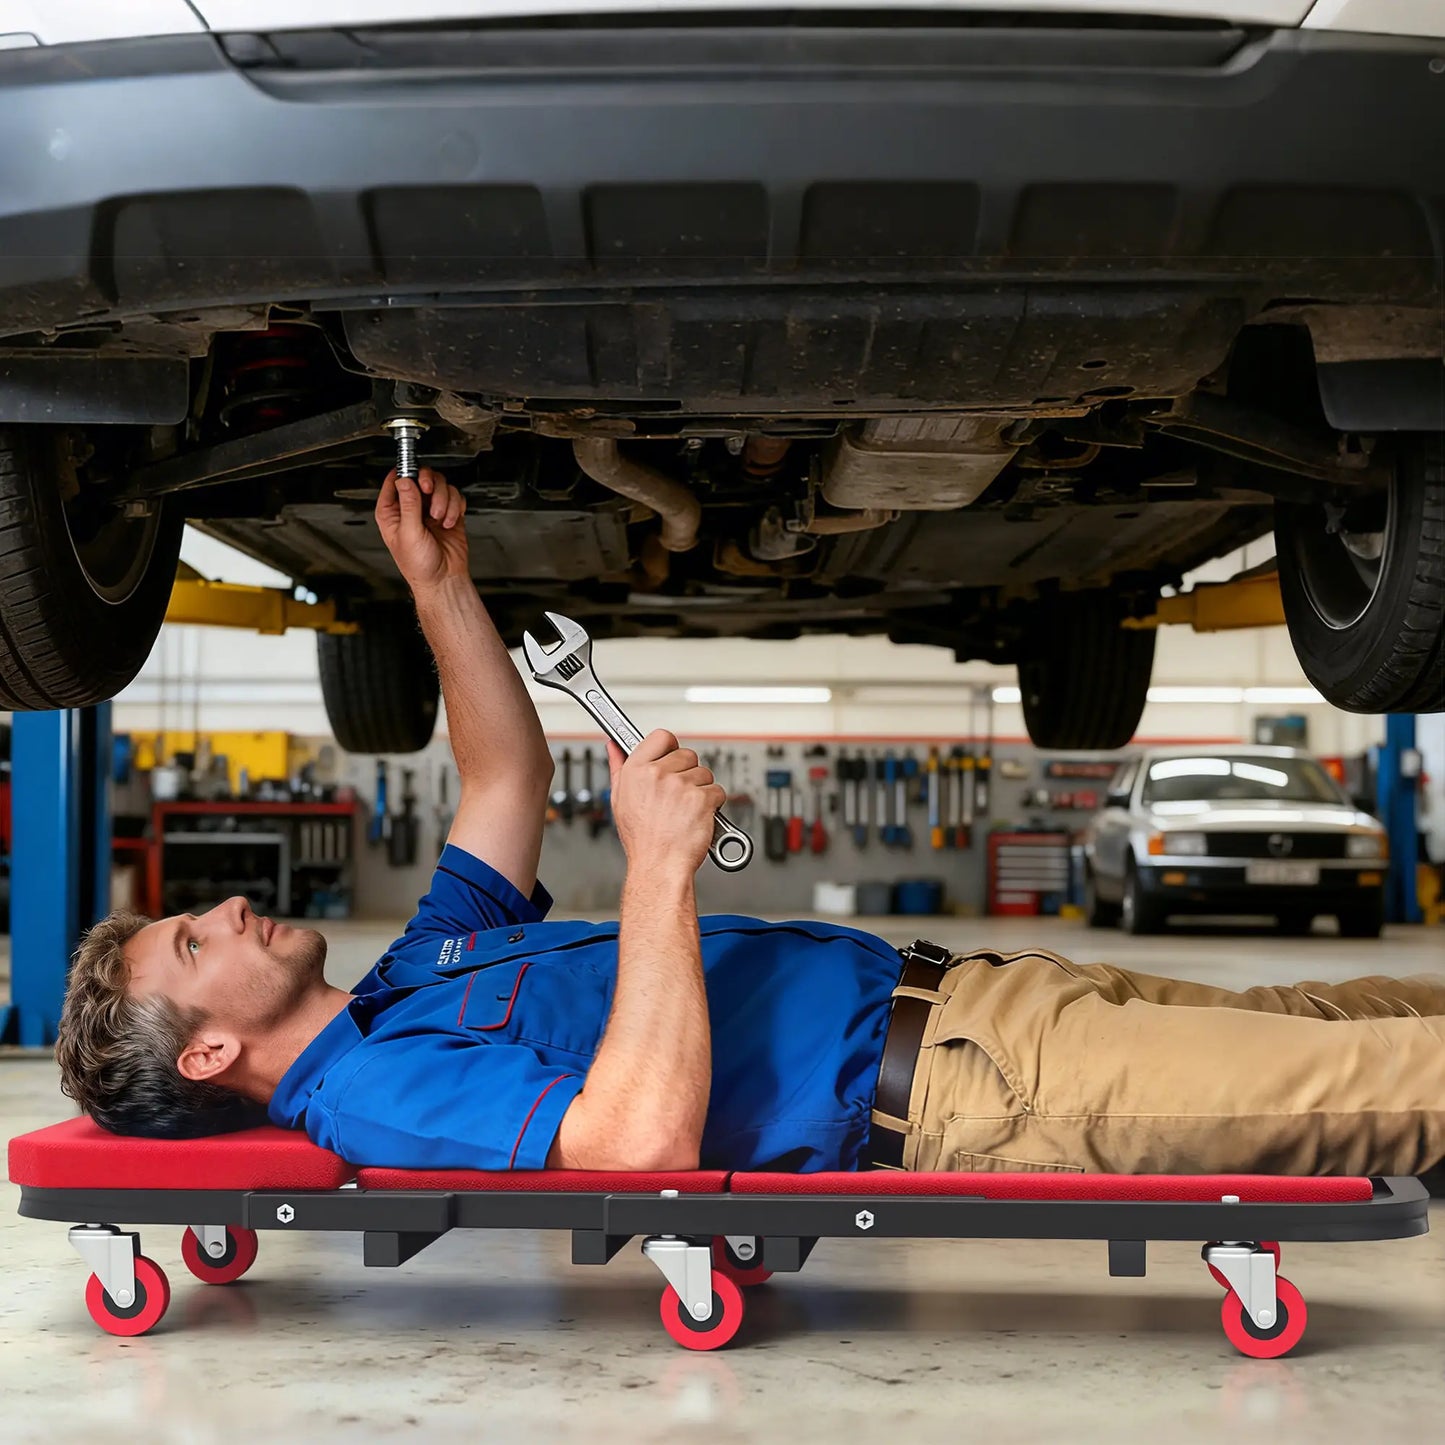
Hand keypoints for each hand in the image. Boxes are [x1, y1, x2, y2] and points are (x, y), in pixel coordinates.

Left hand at [375, 467, 468, 590]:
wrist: (443, 579)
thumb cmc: (419, 566)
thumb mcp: (409, 533)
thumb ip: (408, 505)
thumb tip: (404, 481)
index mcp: (392, 511)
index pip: (396, 480)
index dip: (406, 474)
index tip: (416, 478)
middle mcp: (411, 507)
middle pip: (421, 476)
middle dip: (430, 485)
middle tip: (430, 491)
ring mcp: (430, 509)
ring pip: (440, 485)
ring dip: (444, 500)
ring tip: (441, 518)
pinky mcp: (448, 512)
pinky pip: (455, 496)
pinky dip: (455, 507)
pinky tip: (450, 521)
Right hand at [608, 731, 725, 876]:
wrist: (659, 866)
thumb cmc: (642, 839)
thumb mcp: (620, 800)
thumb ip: (619, 767)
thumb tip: (614, 746)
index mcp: (636, 770)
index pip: (661, 736)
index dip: (669, 748)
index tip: (670, 757)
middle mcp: (658, 774)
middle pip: (687, 754)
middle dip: (687, 773)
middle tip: (678, 796)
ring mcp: (681, 785)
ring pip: (704, 773)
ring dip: (701, 789)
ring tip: (686, 810)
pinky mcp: (702, 798)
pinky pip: (717, 791)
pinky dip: (713, 804)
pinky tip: (697, 816)